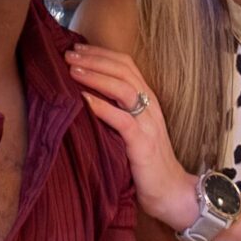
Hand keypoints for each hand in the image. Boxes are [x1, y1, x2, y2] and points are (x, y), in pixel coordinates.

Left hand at [64, 44, 196, 229]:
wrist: (171, 192)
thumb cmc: (146, 164)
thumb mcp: (132, 130)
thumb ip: (116, 111)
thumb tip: (84, 97)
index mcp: (148, 100)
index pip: (126, 65)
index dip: (101, 53)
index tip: (77, 49)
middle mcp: (150, 106)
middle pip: (123, 71)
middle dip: (94, 59)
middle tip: (68, 54)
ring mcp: (148, 124)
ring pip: (124, 89)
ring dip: (96, 76)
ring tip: (73, 70)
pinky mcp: (143, 143)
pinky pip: (122, 119)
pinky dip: (102, 107)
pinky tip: (84, 99)